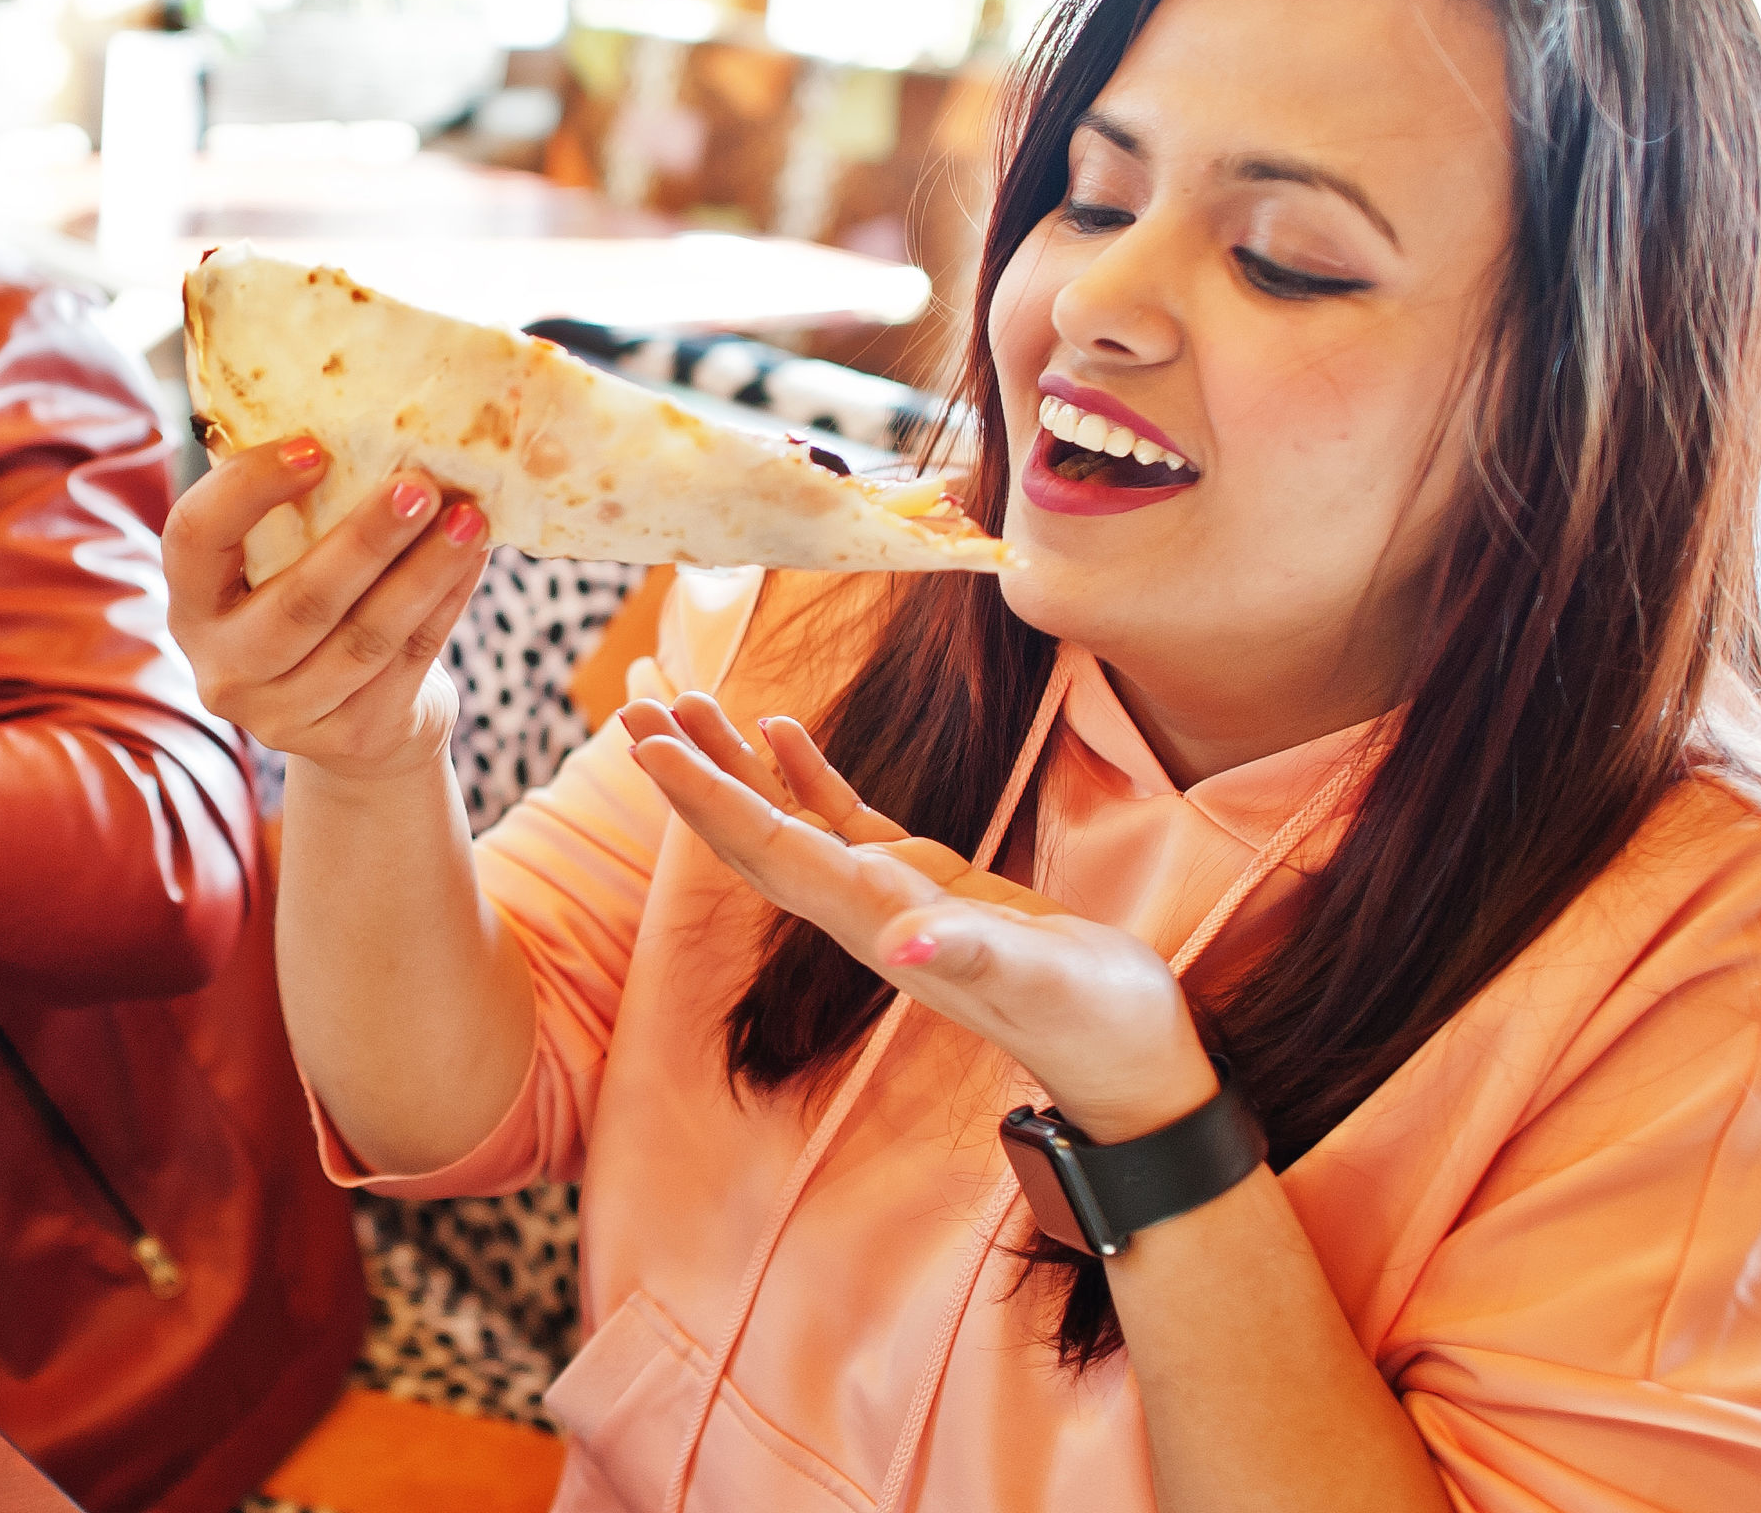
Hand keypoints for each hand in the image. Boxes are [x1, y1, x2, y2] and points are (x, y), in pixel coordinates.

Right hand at [164, 436, 490, 792]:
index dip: (248, 490)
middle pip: (298, 602)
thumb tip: (380, 425)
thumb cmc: (313, 606)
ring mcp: (283, 714)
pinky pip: (409, 661)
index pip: (194, 538)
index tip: (315, 448)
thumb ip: (298, 512)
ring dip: (425, 572)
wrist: (353, 725)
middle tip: (421, 485)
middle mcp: (223, 667)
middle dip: (366, 539)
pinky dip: (447, 603)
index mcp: (192, 603)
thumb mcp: (281, 565)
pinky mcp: (351, 737)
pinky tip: (472, 559)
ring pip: (365, 638)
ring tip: (469, 520)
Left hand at [624, 694, 1218, 1140]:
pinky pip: (841, 819)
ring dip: (733, 766)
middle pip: (751, 835)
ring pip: (786, 822)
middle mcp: (861, 910)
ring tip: (687, 701)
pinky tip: (780, 731)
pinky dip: (805, 774)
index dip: (705, 798)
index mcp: (875, 921)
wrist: (1127, 1060)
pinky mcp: (922, 883)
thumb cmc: (1094, 1022)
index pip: (768, 850)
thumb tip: (905, 949)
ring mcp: (886, 896)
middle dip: (690, 774)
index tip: (648, 745)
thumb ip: (974, 959)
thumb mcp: (1043, 983)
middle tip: (633, 707)